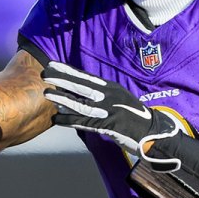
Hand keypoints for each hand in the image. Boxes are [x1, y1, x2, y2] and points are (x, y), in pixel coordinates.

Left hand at [41, 61, 180, 164]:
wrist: (154, 133)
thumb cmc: (133, 117)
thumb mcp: (119, 99)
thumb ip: (102, 94)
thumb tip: (81, 92)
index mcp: (111, 88)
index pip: (86, 77)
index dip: (68, 70)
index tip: (53, 64)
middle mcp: (109, 96)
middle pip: (81, 85)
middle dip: (62, 79)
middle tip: (45, 73)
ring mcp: (110, 110)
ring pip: (81, 103)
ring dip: (63, 99)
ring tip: (47, 94)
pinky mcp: (110, 125)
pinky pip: (85, 123)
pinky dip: (70, 120)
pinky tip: (58, 119)